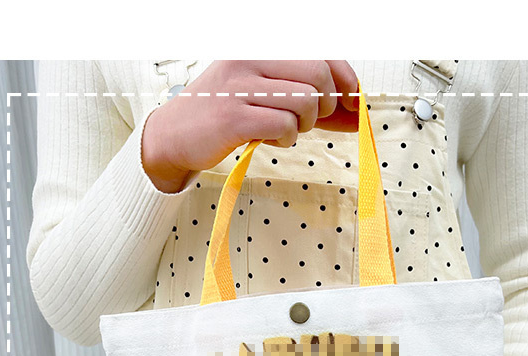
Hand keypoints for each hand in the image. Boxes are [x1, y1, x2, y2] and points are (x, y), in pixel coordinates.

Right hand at [142, 60, 358, 192]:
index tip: (353, 101)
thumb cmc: (223, 113)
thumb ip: (306, 97)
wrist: (173, 136)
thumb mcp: (263, 93)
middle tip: (308, 120)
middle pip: (319, 73)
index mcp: (260, 45)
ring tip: (283, 129)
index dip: (346, 78)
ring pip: (306, 100)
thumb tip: (355, 111)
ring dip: (303, 124)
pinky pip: (284, 125)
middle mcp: (250, 56)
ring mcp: (240, 85)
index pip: (321, 51)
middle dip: (325, 104)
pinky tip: (270, 138)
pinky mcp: (233, 116)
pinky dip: (286, 138)